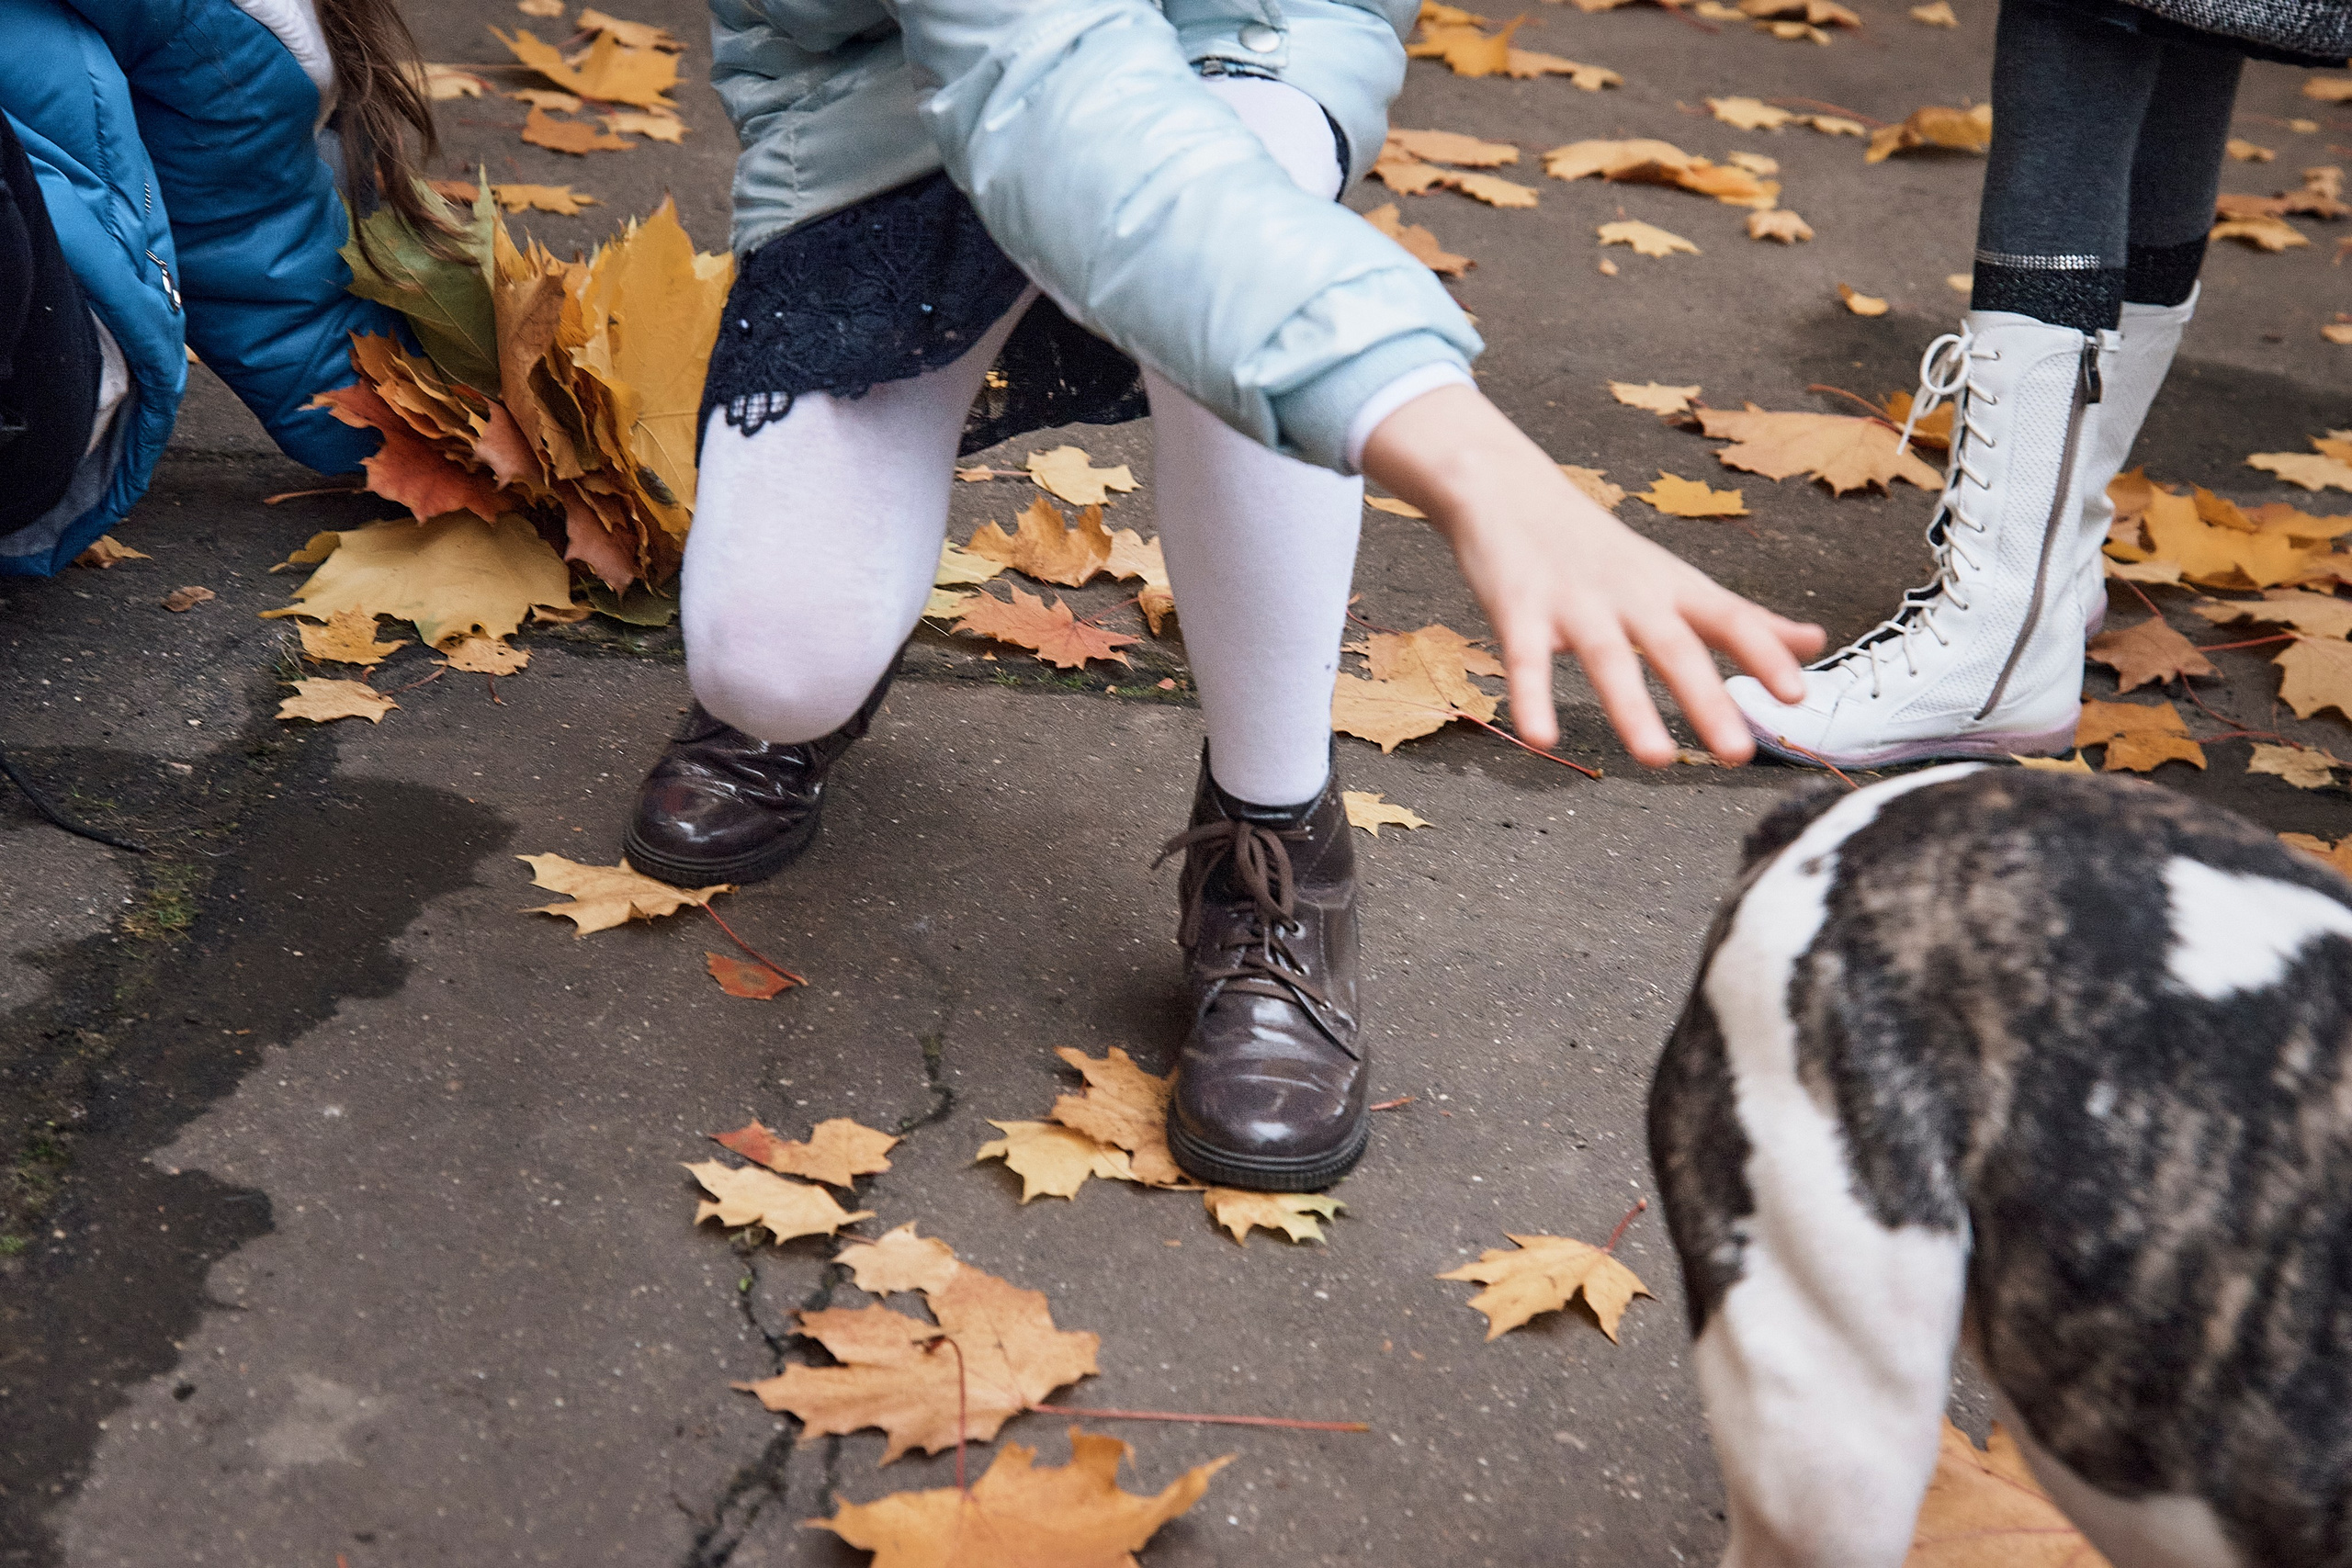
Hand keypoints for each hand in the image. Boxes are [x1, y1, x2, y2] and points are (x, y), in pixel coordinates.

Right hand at [1361, 383, 1823, 765]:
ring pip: (1607, 657)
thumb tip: (1814, 642)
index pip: (1729, 619)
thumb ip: (1742, 618)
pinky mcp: (1519, 610)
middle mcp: (1630, 594)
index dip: (1764, 655)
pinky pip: (1526, 660)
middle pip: (1674, 647)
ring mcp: (1574, 602)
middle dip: (1707, 699)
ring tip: (1657, 758)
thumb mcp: (1676, 578)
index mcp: (1672, 588)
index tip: (1797, 696)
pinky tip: (1541, 741)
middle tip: (1738, 752)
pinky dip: (1532, 698)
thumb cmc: (1599, 548)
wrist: (1507, 487)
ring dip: (1632, 709)